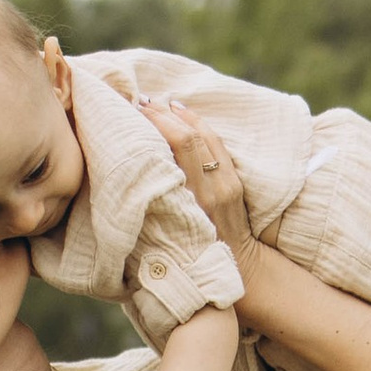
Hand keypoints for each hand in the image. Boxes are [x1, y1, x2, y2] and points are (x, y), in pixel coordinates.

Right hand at [140, 96, 253, 271]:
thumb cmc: (193, 259)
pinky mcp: (234, 180)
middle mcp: (215, 185)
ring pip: (206, 135)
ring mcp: (228, 181)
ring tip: (158, 104)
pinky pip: (215, 143)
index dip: (160, 123)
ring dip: (181, 115)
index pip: (183, 145)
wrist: (240, 268)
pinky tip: (181, 114)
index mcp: (198, 198)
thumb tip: (129, 176)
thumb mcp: (168, 237)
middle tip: (141, 102)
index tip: (136, 112)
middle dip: (165, 114)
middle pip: (193, 134)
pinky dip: (196, 125)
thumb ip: (155, 205)